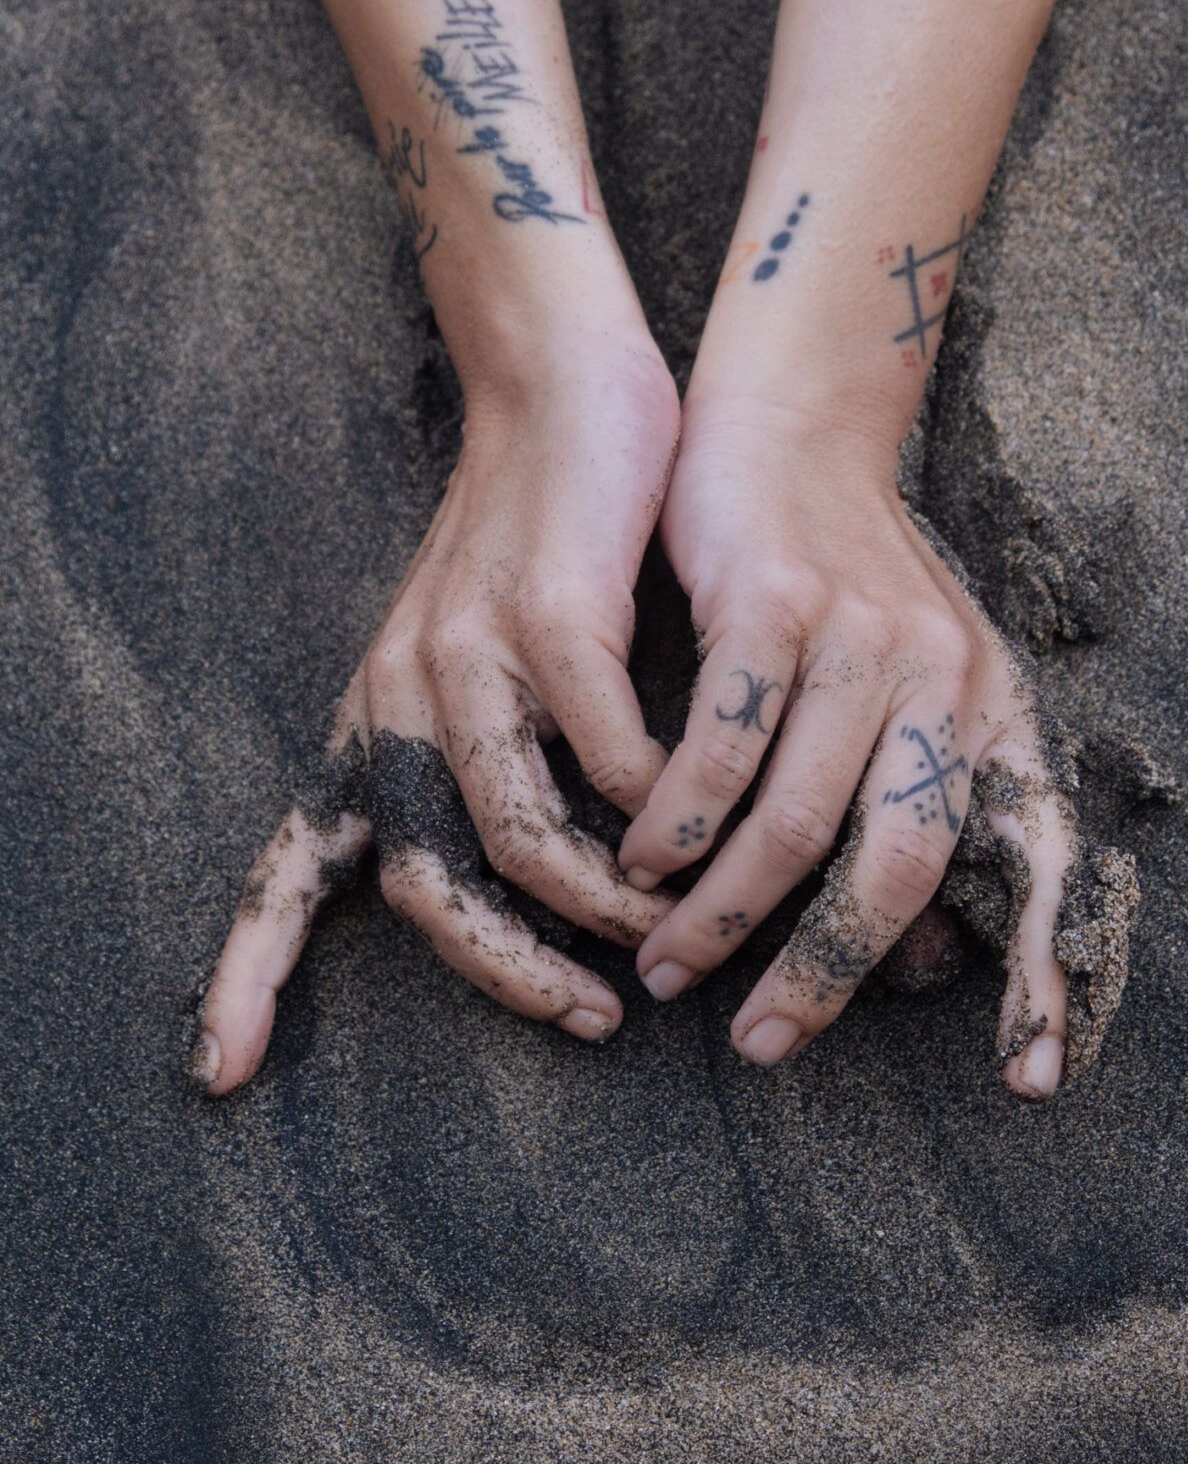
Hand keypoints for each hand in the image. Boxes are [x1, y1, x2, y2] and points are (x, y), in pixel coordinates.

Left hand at [193, 336, 681, 1094]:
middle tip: (593, 1016)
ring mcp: (463, 650)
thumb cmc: (540, 540)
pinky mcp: (545, 608)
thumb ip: (488, 759)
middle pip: (427, 884)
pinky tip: (689, 816)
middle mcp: (397, 694)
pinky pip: (600, 754)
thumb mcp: (476, 661)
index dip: (246, 973)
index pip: (293, 863)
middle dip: (509, 974)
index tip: (221, 1074)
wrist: (557, 389)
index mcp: (375, 719)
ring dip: (603, 903)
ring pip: (516, 833)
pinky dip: (651, 806)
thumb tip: (550, 885)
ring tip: (667, 928)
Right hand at [619, 397, 1072, 1099]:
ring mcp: (859, 636)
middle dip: (825, 973)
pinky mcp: (774, 601)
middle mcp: (942, 677)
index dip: (1040, 972)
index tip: (1028, 1080)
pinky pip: (722, 747)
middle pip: (899, 865)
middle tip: (760, 1039)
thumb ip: (918, 796)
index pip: (1034, 853)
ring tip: (666, 961)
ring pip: (798, 818)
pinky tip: (638, 856)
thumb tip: (924, 959)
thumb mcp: (916, 676)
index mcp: (987, 705)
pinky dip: (677, 821)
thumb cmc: (842, 577)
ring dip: (723, 911)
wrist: (793, 428)